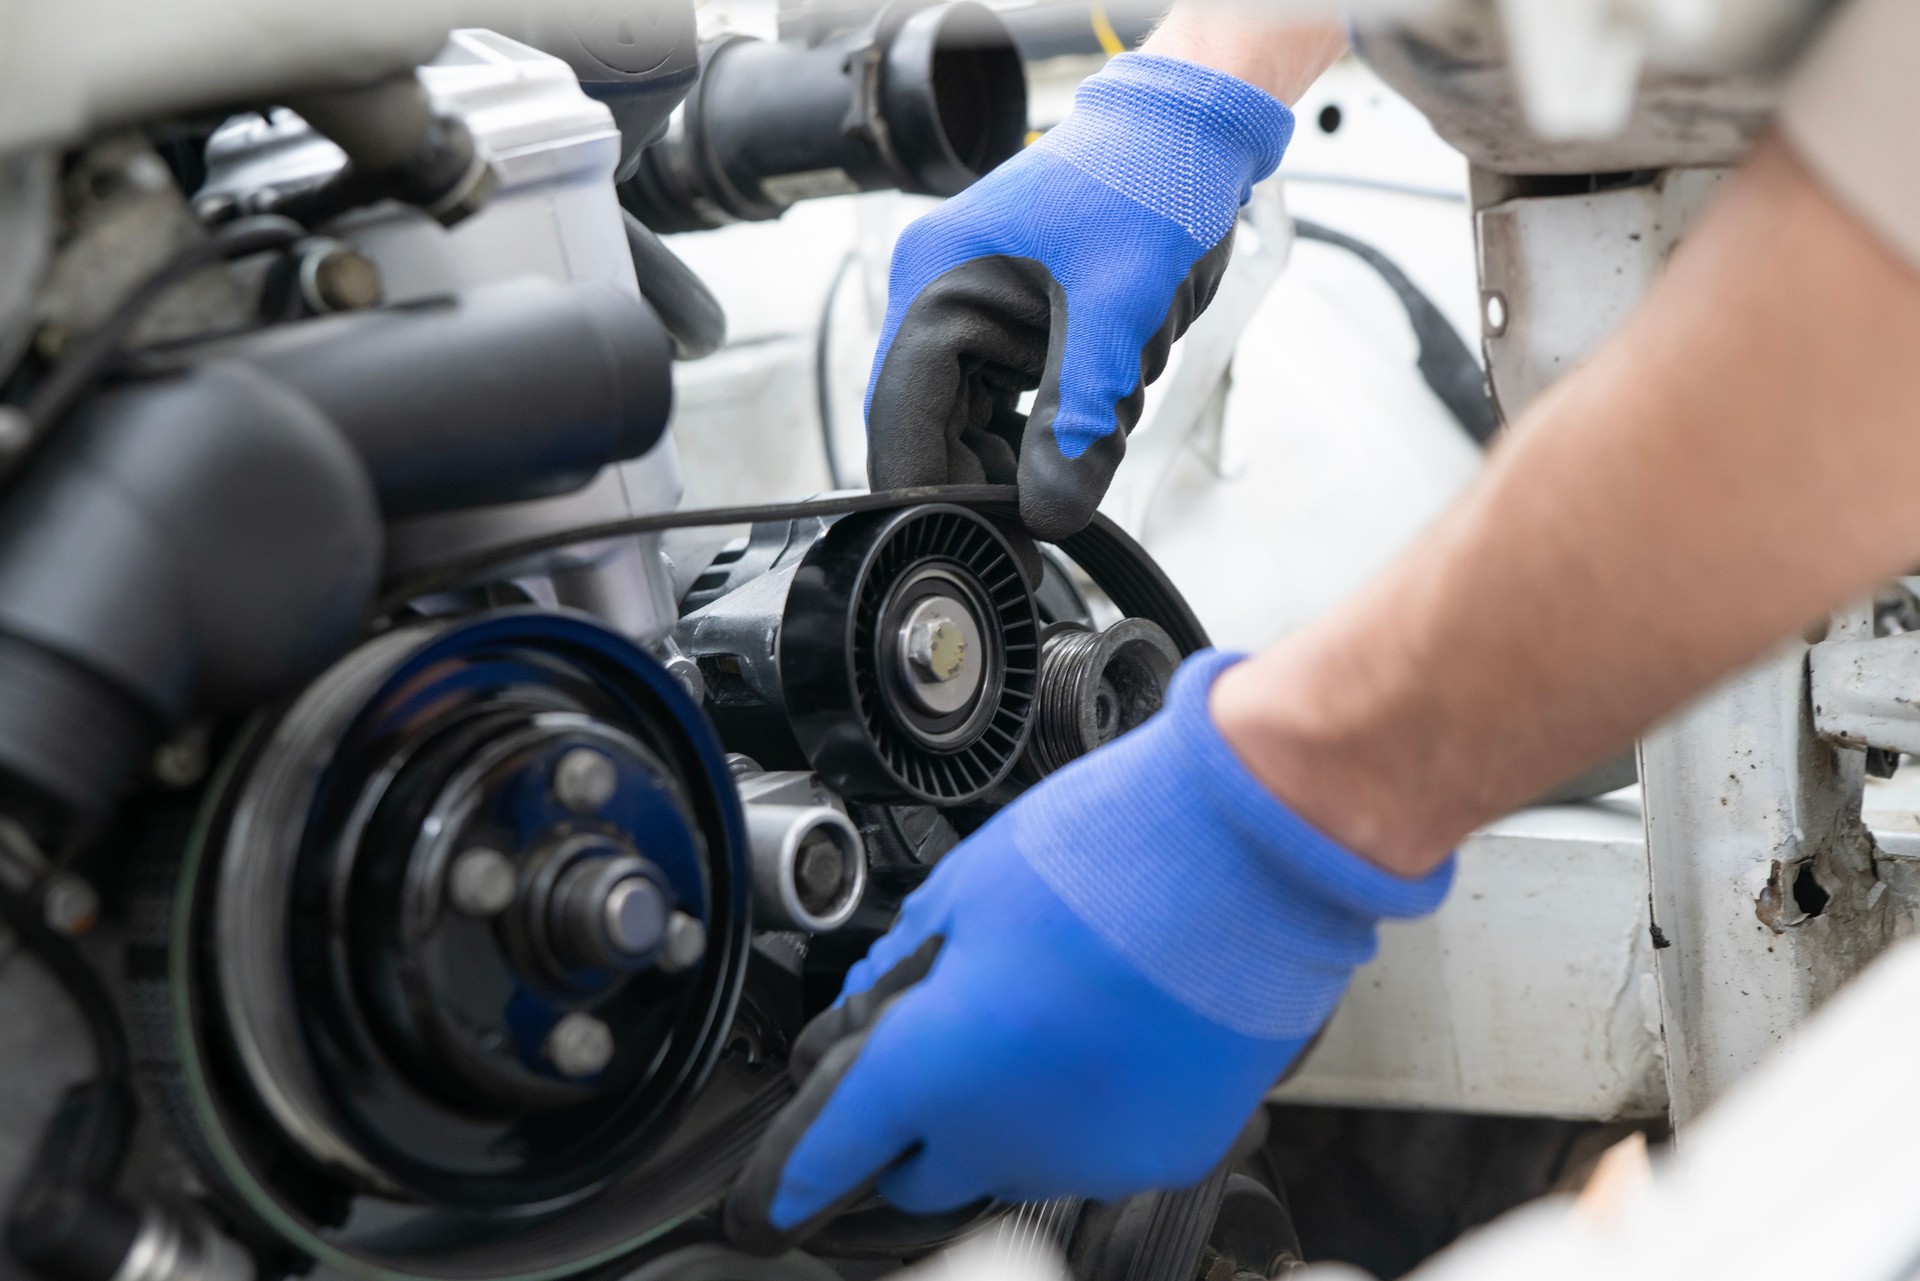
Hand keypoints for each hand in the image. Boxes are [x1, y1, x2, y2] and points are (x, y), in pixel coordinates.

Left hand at [725, 652, 1452, 1252]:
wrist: (1251, 854)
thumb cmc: (1111, 851)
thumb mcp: (962, 891)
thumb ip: (899, 977)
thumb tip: (870, 1021)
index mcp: (936, 1067)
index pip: (827, 1157)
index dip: (786, 1181)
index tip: (768, 1203)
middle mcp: (1008, 1135)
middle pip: (919, 1175)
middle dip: (910, 1125)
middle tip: (939, 1042)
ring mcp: (1094, 1154)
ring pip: (1010, 1162)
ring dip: (1003, 1111)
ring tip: (1049, 1009)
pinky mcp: (1167, 1151)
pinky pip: (1091, 1150)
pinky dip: (1082, 1108)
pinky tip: (1106, 1030)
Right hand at [863, 54, 1294, 540]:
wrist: (1191, 135)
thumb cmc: (1147, 185)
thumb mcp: (1118, 315)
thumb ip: (1078, 422)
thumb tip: (1049, 515)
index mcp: (934, 284)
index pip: (900, 419)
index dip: (932, 494)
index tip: (980, 548)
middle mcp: (936, 300)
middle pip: (932, 432)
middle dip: (994, 479)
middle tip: (1052, 521)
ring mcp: (972, 314)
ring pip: (977, 427)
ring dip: (1037, 451)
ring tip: (1103, 426)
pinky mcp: (1010, 326)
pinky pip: (1014, 406)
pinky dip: (1057, 426)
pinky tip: (1102, 410)